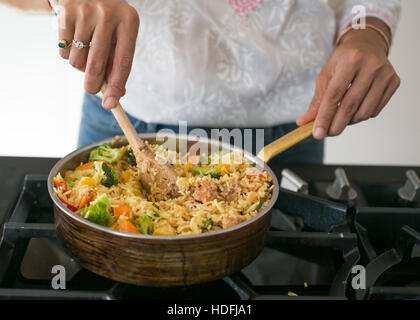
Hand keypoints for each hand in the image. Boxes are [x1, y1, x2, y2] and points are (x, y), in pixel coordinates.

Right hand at [57, 0, 139, 108]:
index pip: (123, 62)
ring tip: (85, 52)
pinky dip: (68, 54)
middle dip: (93, 85)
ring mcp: (85, 12)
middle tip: (92, 90)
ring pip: (77, 61)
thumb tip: (114, 95)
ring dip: (80, 66)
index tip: (110, 104)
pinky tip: (74, 40)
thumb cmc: (109, 20)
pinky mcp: (65, 12)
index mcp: (129, 21)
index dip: (116, 86)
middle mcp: (108, 15)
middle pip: (97, 65)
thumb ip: (117, 62)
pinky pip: (63, 51)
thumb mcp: (120, 35)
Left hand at [297, 24, 399, 139]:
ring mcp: (385, 74)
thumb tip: (304, 122)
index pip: (334, 95)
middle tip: (327, 134)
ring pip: (364, 111)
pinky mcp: (394, 82)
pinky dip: (361, 116)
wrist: (367, 44)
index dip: (324, 116)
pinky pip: (375, 110)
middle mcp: (371, 65)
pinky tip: (354, 110)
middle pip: (350, 105)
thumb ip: (317, 100)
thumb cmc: (343, 61)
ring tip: (340, 118)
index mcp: (350, 60)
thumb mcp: (326, 74)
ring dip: (349, 121)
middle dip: (336, 125)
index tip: (317, 133)